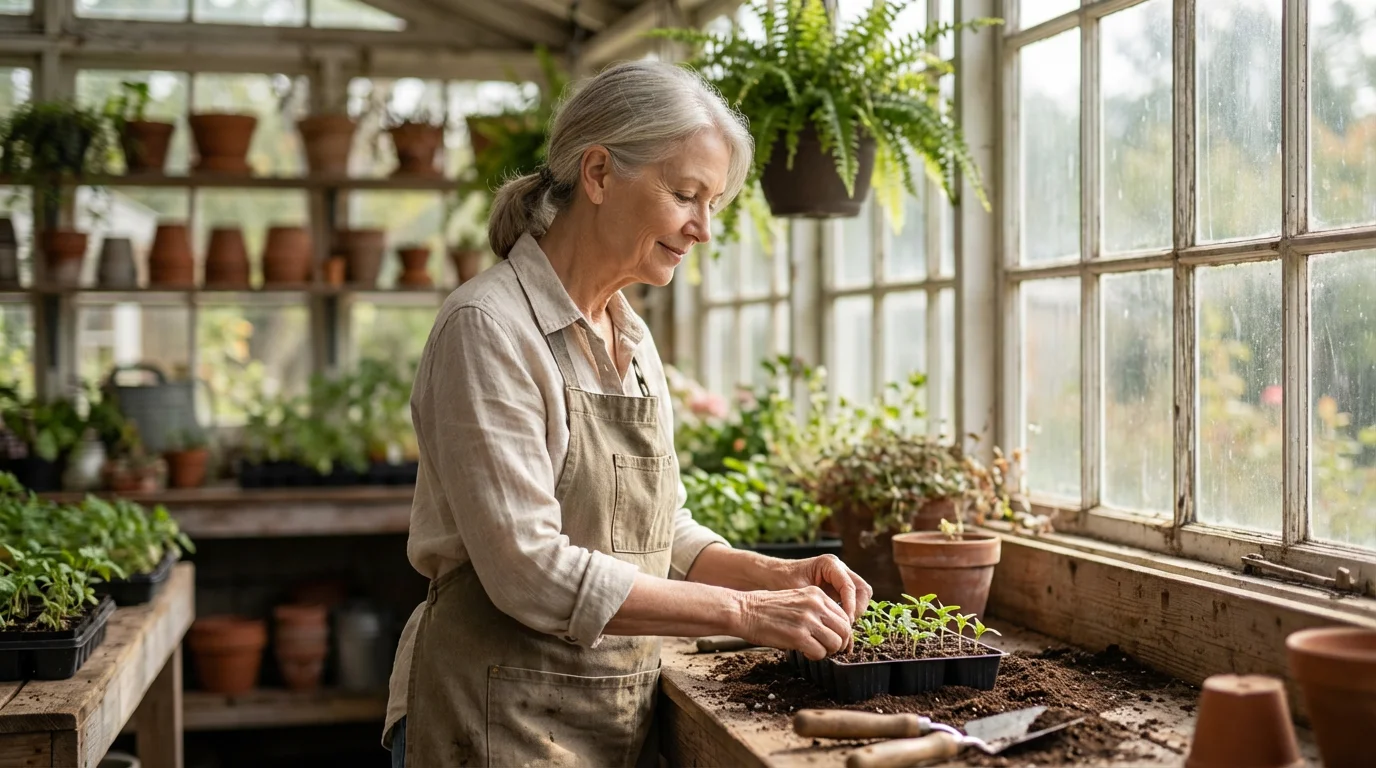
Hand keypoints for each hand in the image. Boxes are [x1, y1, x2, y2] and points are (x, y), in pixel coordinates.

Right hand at [735, 586, 852, 660]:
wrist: (744, 610)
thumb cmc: (766, 608)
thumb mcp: (797, 599)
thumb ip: (816, 610)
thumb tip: (833, 629)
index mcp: (816, 594)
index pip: (844, 616)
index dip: (843, 632)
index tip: (836, 640)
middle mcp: (815, 605)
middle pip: (845, 630)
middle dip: (840, 643)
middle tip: (829, 649)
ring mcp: (808, 620)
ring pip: (836, 643)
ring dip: (827, 651)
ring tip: (814, 650)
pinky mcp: (798, 636)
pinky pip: (820, 653)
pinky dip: (815, 657)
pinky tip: (804, 652)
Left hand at [778, 555, 873, 624]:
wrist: (771, 577)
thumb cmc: (782, 582)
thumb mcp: (799, 594)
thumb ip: (818, 607)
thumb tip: (835, 628)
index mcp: (829, 564)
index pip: (850, 586)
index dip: (850, 606)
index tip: (845, 623)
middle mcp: (839, 569)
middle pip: (862, 589)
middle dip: (858, 609)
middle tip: (846, 627)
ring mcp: (840, 578)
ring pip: (861, 596)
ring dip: (855, 613)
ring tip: (843, 629)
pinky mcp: (838, 588)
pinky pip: (852, 601)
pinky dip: (849, 613)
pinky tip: (839, 627)